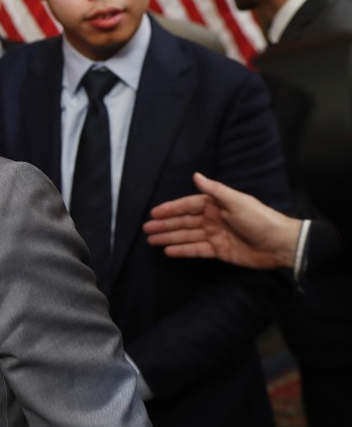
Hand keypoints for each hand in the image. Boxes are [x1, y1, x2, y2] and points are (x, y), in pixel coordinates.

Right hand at [143, 172, 301, 268]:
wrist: (280, 244)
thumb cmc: (260, 219)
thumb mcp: (237, 201)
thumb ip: (215, 190)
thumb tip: (196, 175)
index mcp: (216, 205)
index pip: (188, 206)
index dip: (170, 209)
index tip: (153, 213)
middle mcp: (213, 219)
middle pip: (184, 222)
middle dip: (165, 225)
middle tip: (146, 229)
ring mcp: (215, 235)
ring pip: (187, 236)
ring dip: (170, 237)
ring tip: (152, 241)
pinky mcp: (219, 251)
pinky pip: (196, 250)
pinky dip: (182, 250)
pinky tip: (169, 251)